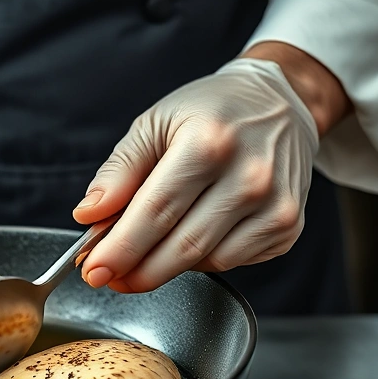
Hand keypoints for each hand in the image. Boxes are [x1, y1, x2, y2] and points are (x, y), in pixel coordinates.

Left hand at [75, 44, 349, 292]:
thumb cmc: (210, 112)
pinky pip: (231, 262)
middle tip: (107, 277)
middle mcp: (250, 176)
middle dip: (136, 271)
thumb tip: (89, 216)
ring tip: (143, 252)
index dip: (120, 249)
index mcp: (210, 143)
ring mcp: (275, 205)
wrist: (281, 102)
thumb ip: (118, 172)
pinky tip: (187, 238)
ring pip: (205, 262)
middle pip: (182, 246)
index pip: (155, 212)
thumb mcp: (154, 124)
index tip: (93, 270)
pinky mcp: (288, 226)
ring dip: (165, 267)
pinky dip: (200, 260)